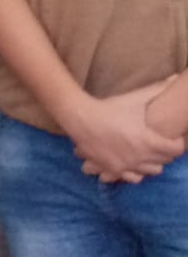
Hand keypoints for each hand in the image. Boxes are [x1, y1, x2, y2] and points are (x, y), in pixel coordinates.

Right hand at [69, 83, 184, 181]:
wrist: (80, 118)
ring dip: (151, 163)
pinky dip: (135, 172)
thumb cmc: (110, 108)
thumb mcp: (135, 99)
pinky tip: (131, 162)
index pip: (176, 150)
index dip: (176, 142)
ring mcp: (126, 165)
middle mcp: (140, 157)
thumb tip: (175, 78)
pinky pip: (133, 178)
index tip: (170, 136)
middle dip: (164, 152)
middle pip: (165, 161)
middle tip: (158, 142)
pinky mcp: (113, 170)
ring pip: (151, 172)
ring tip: (145, 153)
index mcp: (148, 140)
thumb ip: (157, 89)